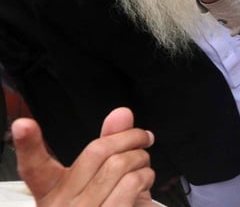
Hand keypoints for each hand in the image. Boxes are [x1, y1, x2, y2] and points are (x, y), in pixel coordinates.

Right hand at [15, 107, 156, 205]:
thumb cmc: (107, 205)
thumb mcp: (99, 179)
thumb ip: (107, 145)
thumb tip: (121, 113)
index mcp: (51, 191)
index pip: (33, 168)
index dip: (27, 145)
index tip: (23, 125)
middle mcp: (60, 205)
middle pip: (96, 151)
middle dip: (129, 138)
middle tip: (143, 139)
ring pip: (119, 164)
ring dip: (141, 158)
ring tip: (143, 165)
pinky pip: (132, 183)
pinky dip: (145, 176)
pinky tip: (144, 181)